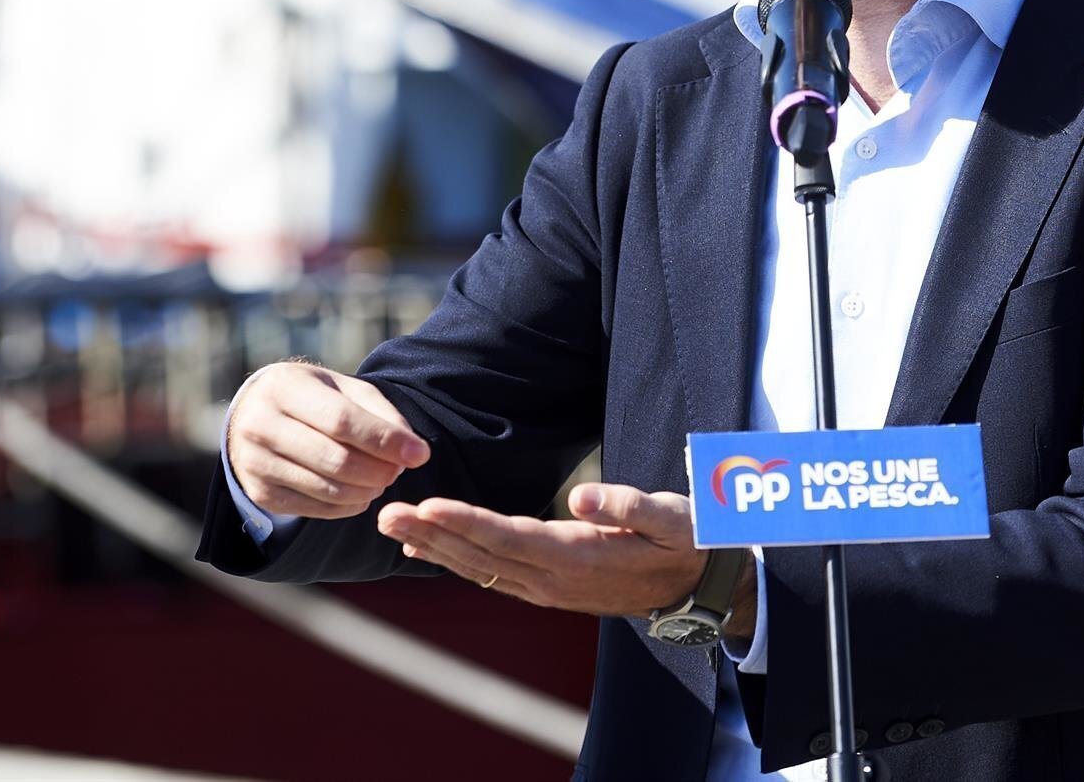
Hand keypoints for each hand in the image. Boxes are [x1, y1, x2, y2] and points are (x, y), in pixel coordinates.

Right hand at [225, 362, 429, 518]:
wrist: (252, 415)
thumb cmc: (311, 397)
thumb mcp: (343, 388)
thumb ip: (380, 413)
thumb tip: (413, 451)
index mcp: (285, 389)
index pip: (341, 421)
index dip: (384, 440)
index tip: (419, 454)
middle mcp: (262, 426)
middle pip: (335, 459)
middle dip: (379, 470)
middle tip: (400, 470)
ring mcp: (256, 463)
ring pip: (327, 489)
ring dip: (367, 490)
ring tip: (384, 478)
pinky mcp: (261, 494)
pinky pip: (316, 509)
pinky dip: (348, 505)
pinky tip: (361, 492)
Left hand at [377, 483, 732, 625]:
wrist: (696, 586)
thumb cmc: (685, 540)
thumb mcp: (671, 517)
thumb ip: (628, 504)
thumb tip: (583, 496)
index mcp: (579, 556)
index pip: (510, 537)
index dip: (466, 522)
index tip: (428, 506)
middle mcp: (555, 579)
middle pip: (482, 556)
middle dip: (432, 535)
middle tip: (387, 515)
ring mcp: (549, 588)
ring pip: (481, 568)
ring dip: (435, 548)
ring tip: (393, 528)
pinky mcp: (548, 586)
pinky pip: (492, 574)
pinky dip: (456, 560)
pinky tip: (429, 549)